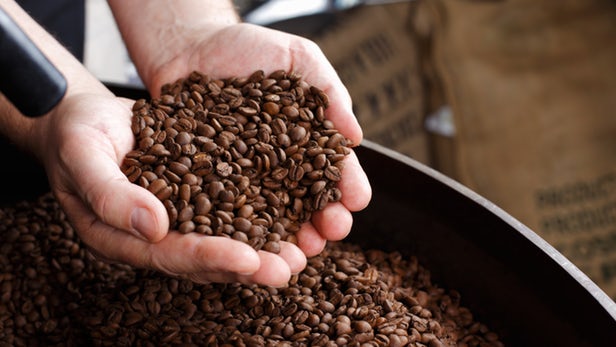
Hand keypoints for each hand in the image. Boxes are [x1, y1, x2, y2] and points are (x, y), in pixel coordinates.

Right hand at [32, 91, 306, 285]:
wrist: (80, 116)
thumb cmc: (76, 134)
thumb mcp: (83, 155)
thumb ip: (110, 193)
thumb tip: (153, 226)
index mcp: (122, 237)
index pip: (171, 255)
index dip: (210, 257)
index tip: (249, 260)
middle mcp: (153, 235)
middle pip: (204, 258)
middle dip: (248, 265)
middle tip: (288, 269)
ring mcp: (175, 218)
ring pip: (222, 239)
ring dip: (262, 247)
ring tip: (301, 252)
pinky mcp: (193, 196)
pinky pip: (228, 210)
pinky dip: (258, 215)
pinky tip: (290, 214)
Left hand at [141, 23, 371, 276]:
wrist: (189, 46)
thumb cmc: (246, 47)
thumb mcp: (297, 57)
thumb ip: (329, 90)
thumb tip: (356, 135)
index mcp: (308, 139)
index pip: (334, 168)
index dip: (348, 185)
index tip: (357, 200)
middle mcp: (280, 165)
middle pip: (308, 200)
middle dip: (325, 219)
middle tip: (333, 232)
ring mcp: (247, 177)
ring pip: (273, 215)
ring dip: (289, 237)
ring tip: (299, 252)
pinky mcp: (212, 182)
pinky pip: (227, 210)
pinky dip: (241, 231)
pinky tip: (250, 245)